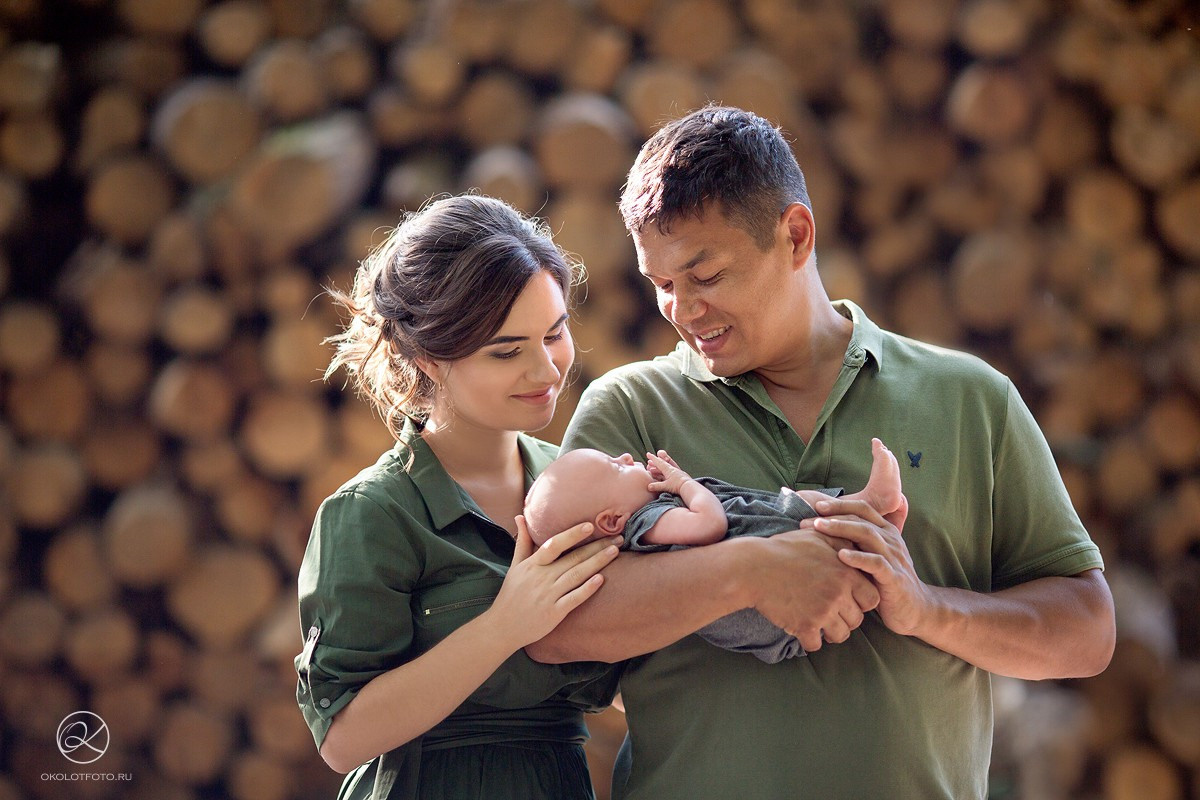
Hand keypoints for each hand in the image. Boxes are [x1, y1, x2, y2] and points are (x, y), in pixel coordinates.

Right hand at [488, 517, 620, 647]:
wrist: (503, 627)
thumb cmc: (511, 594)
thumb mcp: (515, 566)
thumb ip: (522, 541)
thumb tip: (520, 517)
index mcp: (532, 564)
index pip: (554, 544)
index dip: (572, 534)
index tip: (590, 525)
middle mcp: (541, 578)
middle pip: (573, 558)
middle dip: (596, 546)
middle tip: (617, 537)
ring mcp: (548, 595)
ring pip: (577, 575)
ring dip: (597, 562)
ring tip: (615, 552)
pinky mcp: (554, 613)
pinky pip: (574, 598)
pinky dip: (587, 589)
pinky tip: (601, 579)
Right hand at [646, 450, 692, 493]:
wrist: (689, 487)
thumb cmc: (677, 485)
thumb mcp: (666, 486)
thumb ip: (657, 486)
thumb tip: (648, 486)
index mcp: (668, 469)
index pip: (658, 462)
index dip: (653, 458)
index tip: (648, 454)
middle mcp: (671, 469)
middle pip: (662, 464)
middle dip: (655, 462)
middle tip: (649, 461)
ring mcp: (676, 472)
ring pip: (665, 468)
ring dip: (659, 467)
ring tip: (653, 469)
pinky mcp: (679, 476)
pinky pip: (670, 472)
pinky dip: (664, 472)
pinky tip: (664, 474)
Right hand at [736, 530, 879, 652]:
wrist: (753, 567)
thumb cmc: (784, 549)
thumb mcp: (817, 537)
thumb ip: (842, 540)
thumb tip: (856, 540)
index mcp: (846, 572)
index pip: (872, 598)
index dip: (860, 601)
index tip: (846, 598)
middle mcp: (839, 593)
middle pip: (857, 619)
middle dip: (845, 618)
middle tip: (830, 613)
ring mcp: (822, 612)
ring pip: (840, 635)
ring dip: (830, 632)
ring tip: (818, 624)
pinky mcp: (804, 626)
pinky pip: (816, 645)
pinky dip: (809, 641)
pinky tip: (801, 630)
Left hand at [809, 495, 929, 636]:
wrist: (914, 609)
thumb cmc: (884, 582)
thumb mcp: (871, 557)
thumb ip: (856, 543)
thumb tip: (822, 531)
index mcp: (886, 532)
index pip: (863, 508)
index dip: (839, 505)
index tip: (816, 506)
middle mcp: (891, 540)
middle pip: (860, 519)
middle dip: (833, 516)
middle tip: (807, 520)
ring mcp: (894, 557)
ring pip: (868, 535)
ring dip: (841, 529)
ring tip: (819, 528)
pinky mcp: (894, 577)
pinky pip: (876, 563)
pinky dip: (858, 558)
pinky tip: (841, 555)